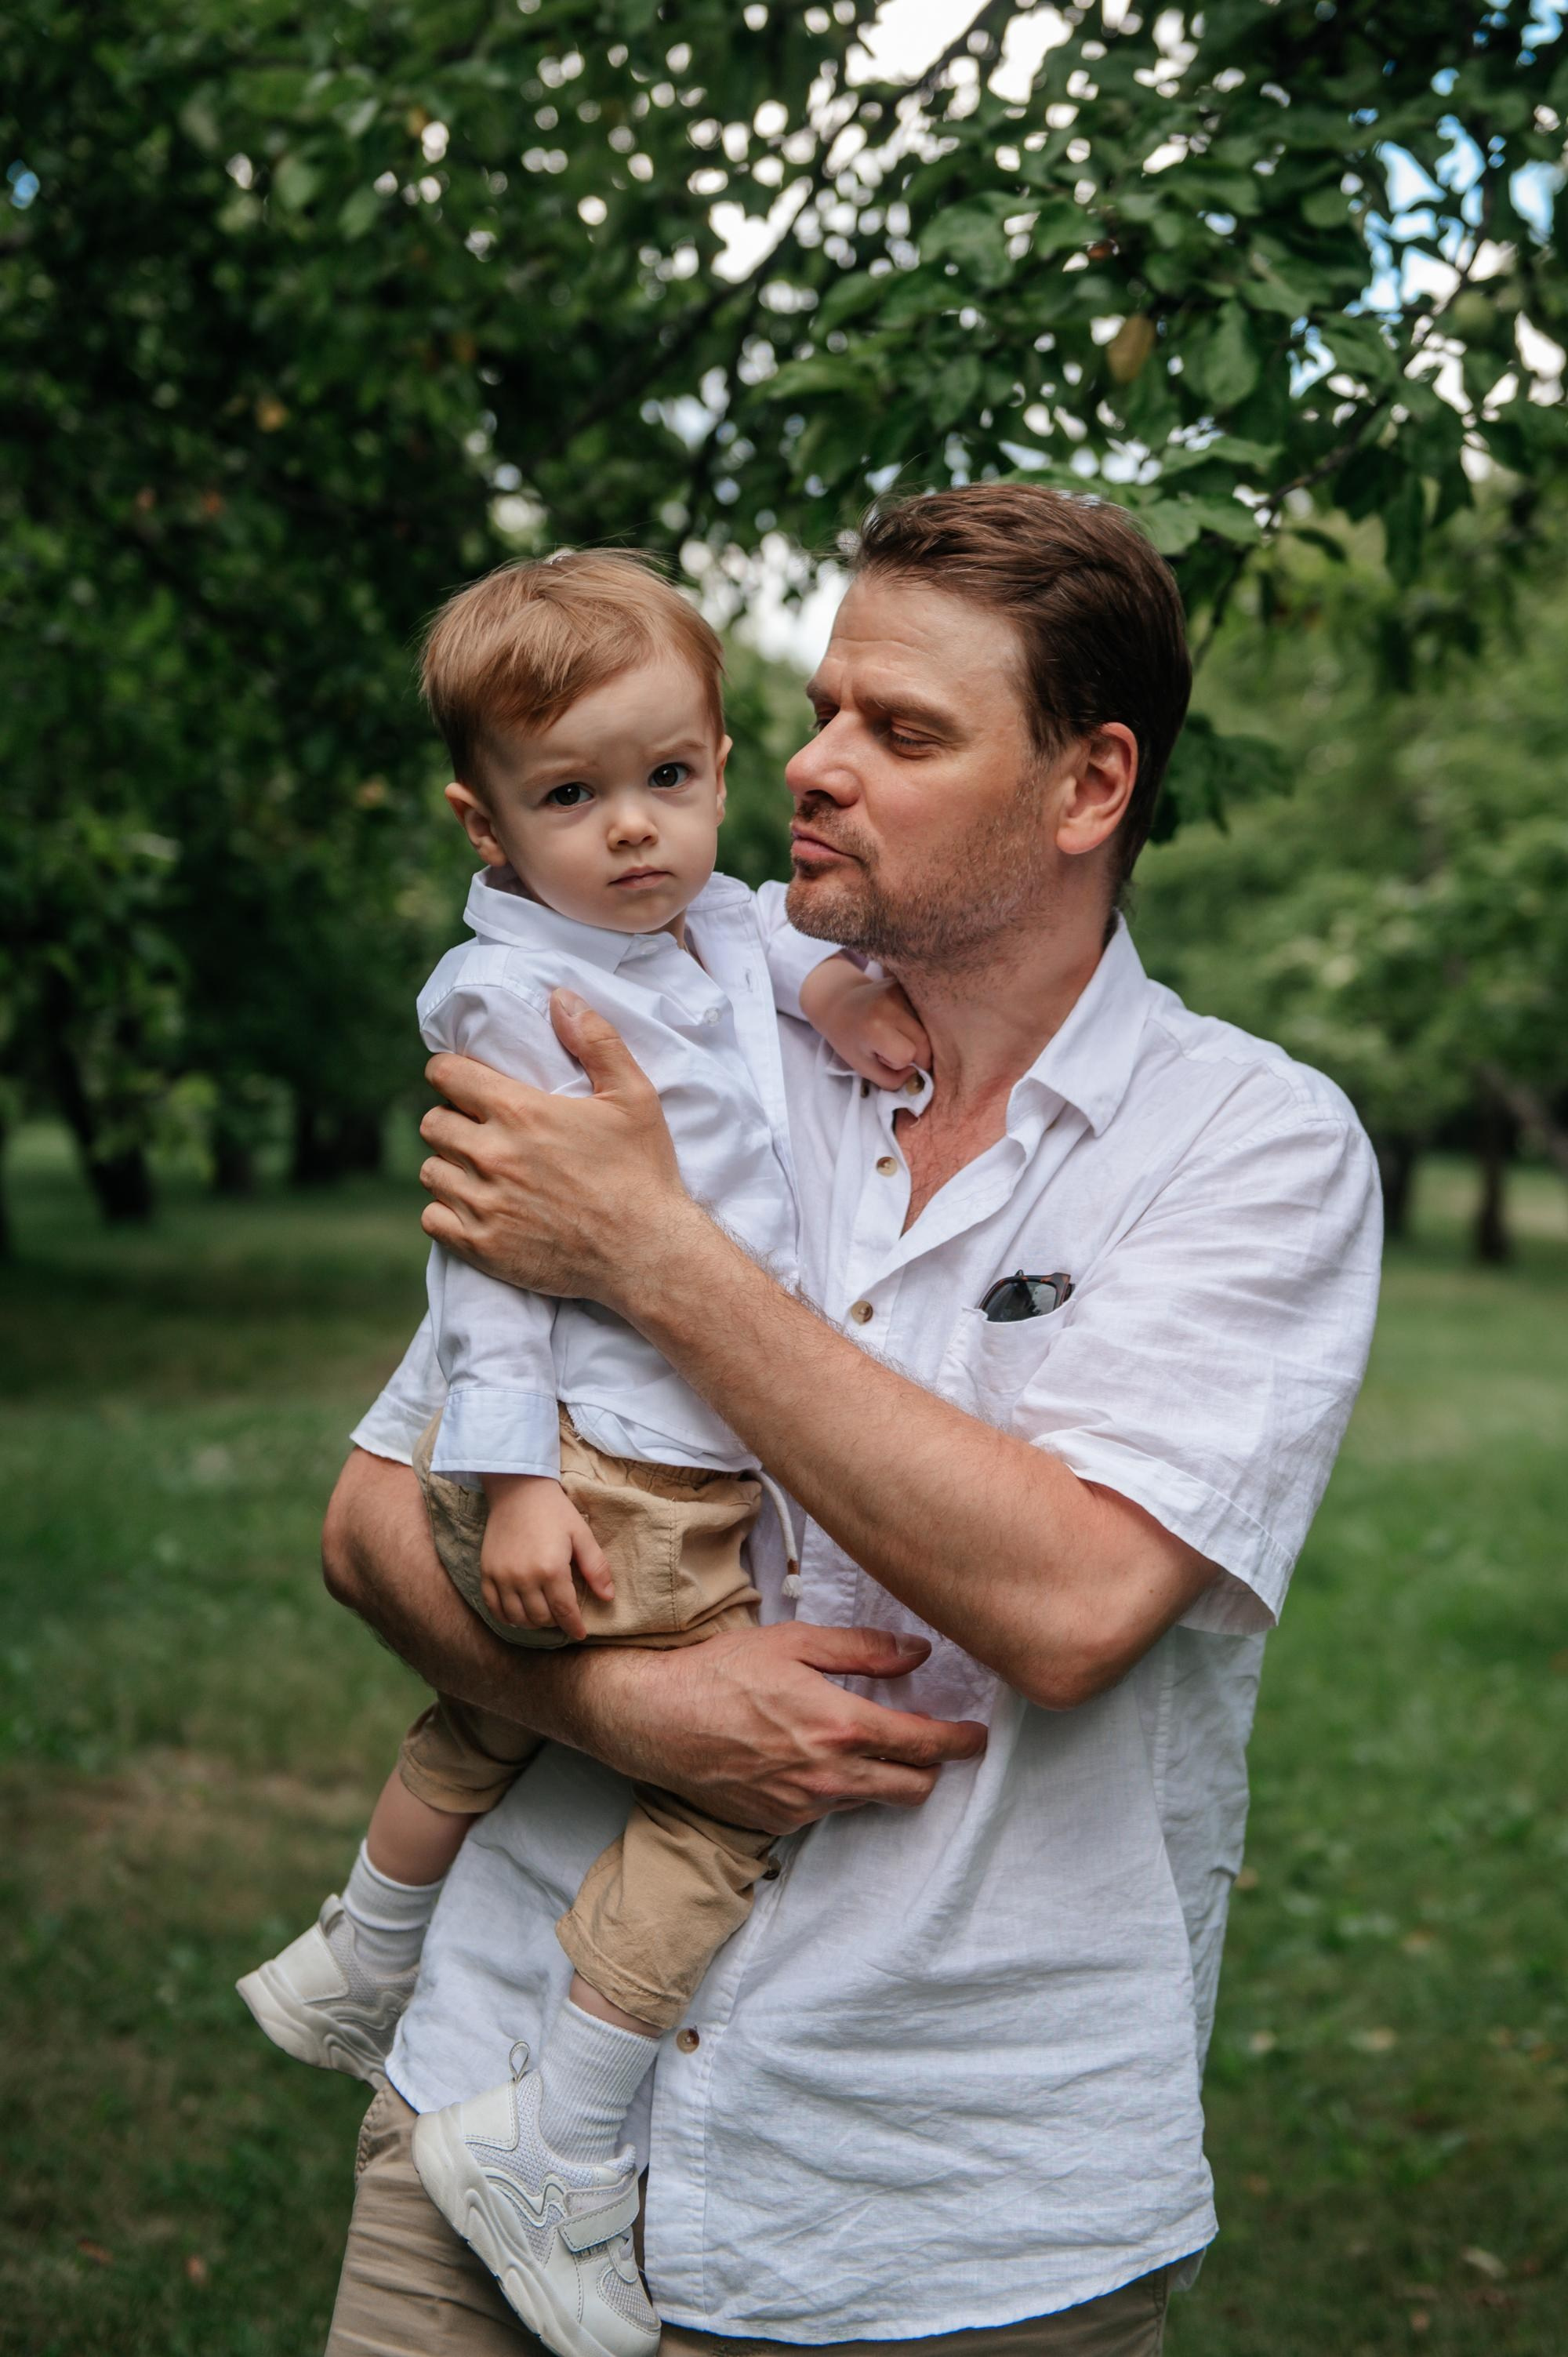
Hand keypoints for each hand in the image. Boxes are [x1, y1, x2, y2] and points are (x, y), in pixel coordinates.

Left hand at [419, 989, 691, 1306]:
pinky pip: (431, 1219)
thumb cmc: (643, 1171)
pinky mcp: (482, 1247)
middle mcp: (492, 1156)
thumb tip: (560, 997)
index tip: (465, 1083)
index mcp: (520, 1112)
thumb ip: (596, 1040)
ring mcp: (484, 1205)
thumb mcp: (633, 1096)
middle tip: (479, 1130)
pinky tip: (475, 1208)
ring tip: (478, 1171)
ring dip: (449, 1167)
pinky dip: (446, 1212)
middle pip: (432, 1123)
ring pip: (429, 1172)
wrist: (648, 1253)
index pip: (445, 1075)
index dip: (451, 1073)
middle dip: (451, 1120)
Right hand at [480, 1474, 614, 1642]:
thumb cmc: (554, 1511)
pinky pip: (494, 1607)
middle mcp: (524, 1578)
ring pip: (518, 1617)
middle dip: (556, 1621)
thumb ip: (596, 1568)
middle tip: (562, 1614)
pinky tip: (519, 1613)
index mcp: (551, 1569)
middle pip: (541, 1618)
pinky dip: (508, 1616)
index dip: (574, 1626)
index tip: (580, 1634)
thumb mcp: (582, 1535)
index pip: (564, 1611)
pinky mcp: (486, 1572)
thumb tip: (608, 1597)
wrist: (518, 1490)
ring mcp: (502, 1577)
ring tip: (543, 1614)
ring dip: (533, 1621)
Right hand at [585, 1621, 988, 1833]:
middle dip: (933, 1769)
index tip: (977, 1736)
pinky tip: (819, 1759)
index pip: (924, 1744)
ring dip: (884, 1778)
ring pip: (871, 1801)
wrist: (655, 1719)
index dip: (960, 1742)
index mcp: (840, 1726)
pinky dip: (840, 1789)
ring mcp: (804, 1806)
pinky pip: (829, 1810)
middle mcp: (829, 1776)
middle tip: (937, 1744)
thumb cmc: (721, 1671)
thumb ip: (863, 1649)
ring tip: (873, 1746)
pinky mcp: (779, 1822)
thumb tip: (919, 1653)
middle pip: (912, 1788)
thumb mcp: (794, 1641)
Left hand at [797, 958, 929, 1088]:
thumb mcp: (863, 1067)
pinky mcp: (907, 984)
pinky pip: (925, 1013)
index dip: (897, 1062)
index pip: (907, 1055)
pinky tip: (899, 1020)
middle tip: (892, 1047)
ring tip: (895, 1032)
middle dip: (913, 1052)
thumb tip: (918, 1074)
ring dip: (916, 1037)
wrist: (838, 1001)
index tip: (881, 1056)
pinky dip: (918, 1023)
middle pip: (924, 1041)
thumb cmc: (849, 1038)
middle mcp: (891, 1004)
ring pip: (928, 1027)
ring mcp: (901, 990)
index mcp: (876, 1027)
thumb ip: (891, 1080)